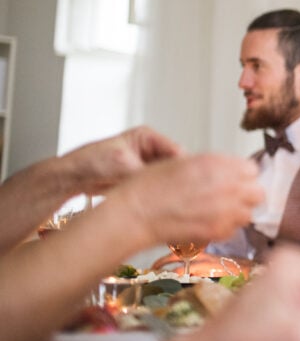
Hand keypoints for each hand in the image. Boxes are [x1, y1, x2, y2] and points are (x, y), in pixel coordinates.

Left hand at [62, 126, 182, 194]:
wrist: (72, 178)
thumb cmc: (90, 162)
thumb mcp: (125, 166)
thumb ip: (151, 173)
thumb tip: (170, 183)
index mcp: (148, 137)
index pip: (177, 152)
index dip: (183, 169)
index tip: (187, 184)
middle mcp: (150, 150)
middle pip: (175, 166)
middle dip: (175, 180)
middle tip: (177, 195)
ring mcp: (147, 165)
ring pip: (168, 179)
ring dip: (166, 189)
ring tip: (164, 199)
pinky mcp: (142, 179)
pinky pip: (158, 188)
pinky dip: (159, 195)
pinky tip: (157, 203)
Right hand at [104, 153, 262, 247]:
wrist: (135, 213)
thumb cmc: (151, 186)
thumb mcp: (184, 162)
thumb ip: (213, 167)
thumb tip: (229, 172)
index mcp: (218, 163)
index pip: (252, 170)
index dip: (242, 177)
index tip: (234, 181)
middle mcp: (227, 184)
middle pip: (257, 192)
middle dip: (246, 196)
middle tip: (230, 199)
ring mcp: (225, 209)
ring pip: (248, 214)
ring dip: (237, 213)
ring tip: (217, 213)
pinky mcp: (219, 230)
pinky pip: (233, 230)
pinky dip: (225, 228)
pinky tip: (207, 223)